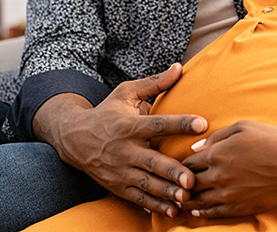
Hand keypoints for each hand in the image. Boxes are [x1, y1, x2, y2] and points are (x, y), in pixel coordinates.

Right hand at [40, 64, 207, 217]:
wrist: (74, 140)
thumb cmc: (107, 112)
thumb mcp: (126, 93)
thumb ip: (154, 83)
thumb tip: (179, 67)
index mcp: (130, 125)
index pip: (159, 124)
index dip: (181, 124)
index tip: (202, 124)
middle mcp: (126, 150)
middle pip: (153, 161)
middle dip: (172, 171)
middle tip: (192, 178)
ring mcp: (121, 170)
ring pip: (147, 184)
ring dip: (167, 192)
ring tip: (187, 196)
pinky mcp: (119, 186)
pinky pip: (139, 198)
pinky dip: (156, 206)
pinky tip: (173, 210)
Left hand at [181, 120, 276, 218]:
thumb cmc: (272, 140)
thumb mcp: (243, 127)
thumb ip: (216, 136)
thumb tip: (196, 147)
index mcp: (217, 153)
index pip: (188, 162)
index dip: (181, 165)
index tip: (178, 168)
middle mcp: (218, 175)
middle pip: (189, 183)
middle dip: (180, 185)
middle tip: (173, 187)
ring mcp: (228, 193)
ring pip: (198, 201)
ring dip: (187, 202)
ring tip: (179, 202)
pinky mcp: (239, 207)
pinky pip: (214, 213)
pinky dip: (202, 214)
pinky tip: (197, 213)